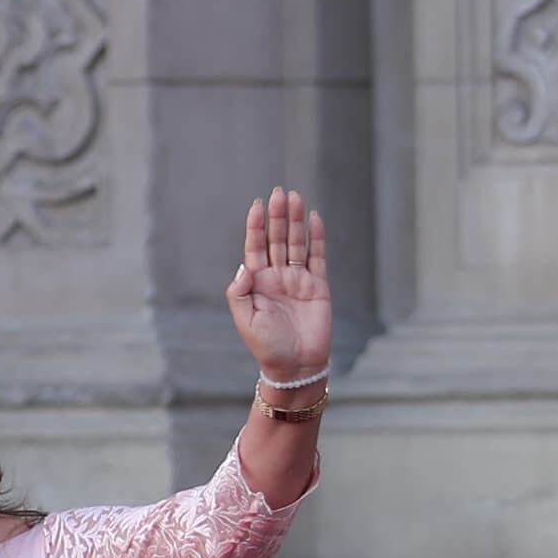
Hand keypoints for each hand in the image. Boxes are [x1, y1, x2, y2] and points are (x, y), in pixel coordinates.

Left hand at [228, 187, 333, 384]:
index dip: (256, 226)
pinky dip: (316, 238)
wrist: (295, 365)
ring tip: (295, 197)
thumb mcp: (245, 319)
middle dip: (277, 216)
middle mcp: (277, 276)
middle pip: (277, 239)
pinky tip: (314, 219)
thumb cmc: (266, 345)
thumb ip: (239, 291)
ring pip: (296, 243)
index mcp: (256, 282)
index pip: (255, 247)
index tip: (257, 204)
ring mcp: (298, 279)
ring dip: (295, 221)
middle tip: (278, 192)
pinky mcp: (318, 286)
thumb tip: (244, 265)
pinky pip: (318, 257)